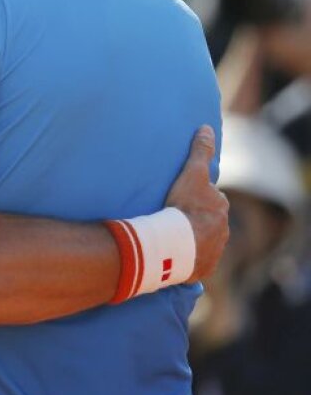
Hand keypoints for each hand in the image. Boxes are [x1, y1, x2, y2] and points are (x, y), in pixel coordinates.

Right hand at [164, 125, 228, 281]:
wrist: (177, 243)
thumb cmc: (184, 206)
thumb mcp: (191, 174)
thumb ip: (200, 151)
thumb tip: (207, 127)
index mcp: (220, 207)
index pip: (213, 198)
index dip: (199, 197)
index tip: (184, 198)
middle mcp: (222, 229)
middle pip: (211, 220)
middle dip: (199, 218)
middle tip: (176, 216)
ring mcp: (213, 250)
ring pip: (205, 240)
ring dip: (193, 238)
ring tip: (172, 235)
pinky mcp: (202, 267)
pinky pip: (196, 260)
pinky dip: (188, 257)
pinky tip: (173, 254)